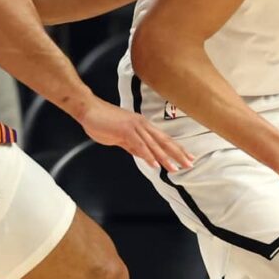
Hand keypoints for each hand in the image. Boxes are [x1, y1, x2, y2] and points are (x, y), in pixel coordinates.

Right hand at [77, 98, 194, 172]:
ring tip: (174, 168)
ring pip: (154, 145)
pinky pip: (139, 145)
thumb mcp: (121, 137)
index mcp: (143, 126)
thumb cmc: (103, 121)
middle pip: (164, 141)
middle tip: (190, 164)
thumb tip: (143, 156)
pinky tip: (154, 164)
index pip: (164, 139)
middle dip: (178, 153)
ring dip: (165, 157)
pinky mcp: (125, 130)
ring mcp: (135, 127)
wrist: (89, 109)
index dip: (177, 148)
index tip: (187, 157)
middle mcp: (143, 125)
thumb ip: (133, 146)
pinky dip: (147, 155)